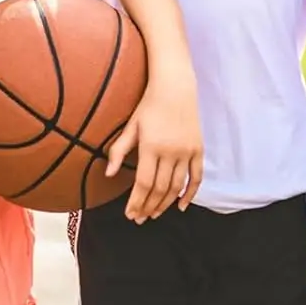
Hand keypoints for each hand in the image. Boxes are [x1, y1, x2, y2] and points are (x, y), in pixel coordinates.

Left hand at [105, 73, 203, 223]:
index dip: (136, 201)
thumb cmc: (149, 105)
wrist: (175, 86)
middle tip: (140, 218)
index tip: (130, 214)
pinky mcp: (198, 149)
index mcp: (151, 146)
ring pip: (177, 187)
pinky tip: (182, 206)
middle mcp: (170, 151)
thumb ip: (119, 150)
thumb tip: (107, 174)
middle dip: (148, 206)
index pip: (143, 183)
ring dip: (166, 204)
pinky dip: (191, 194)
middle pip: (160, 189)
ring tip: (154, 214)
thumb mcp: (131, 125)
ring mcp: (186, 151)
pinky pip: (197, 177)